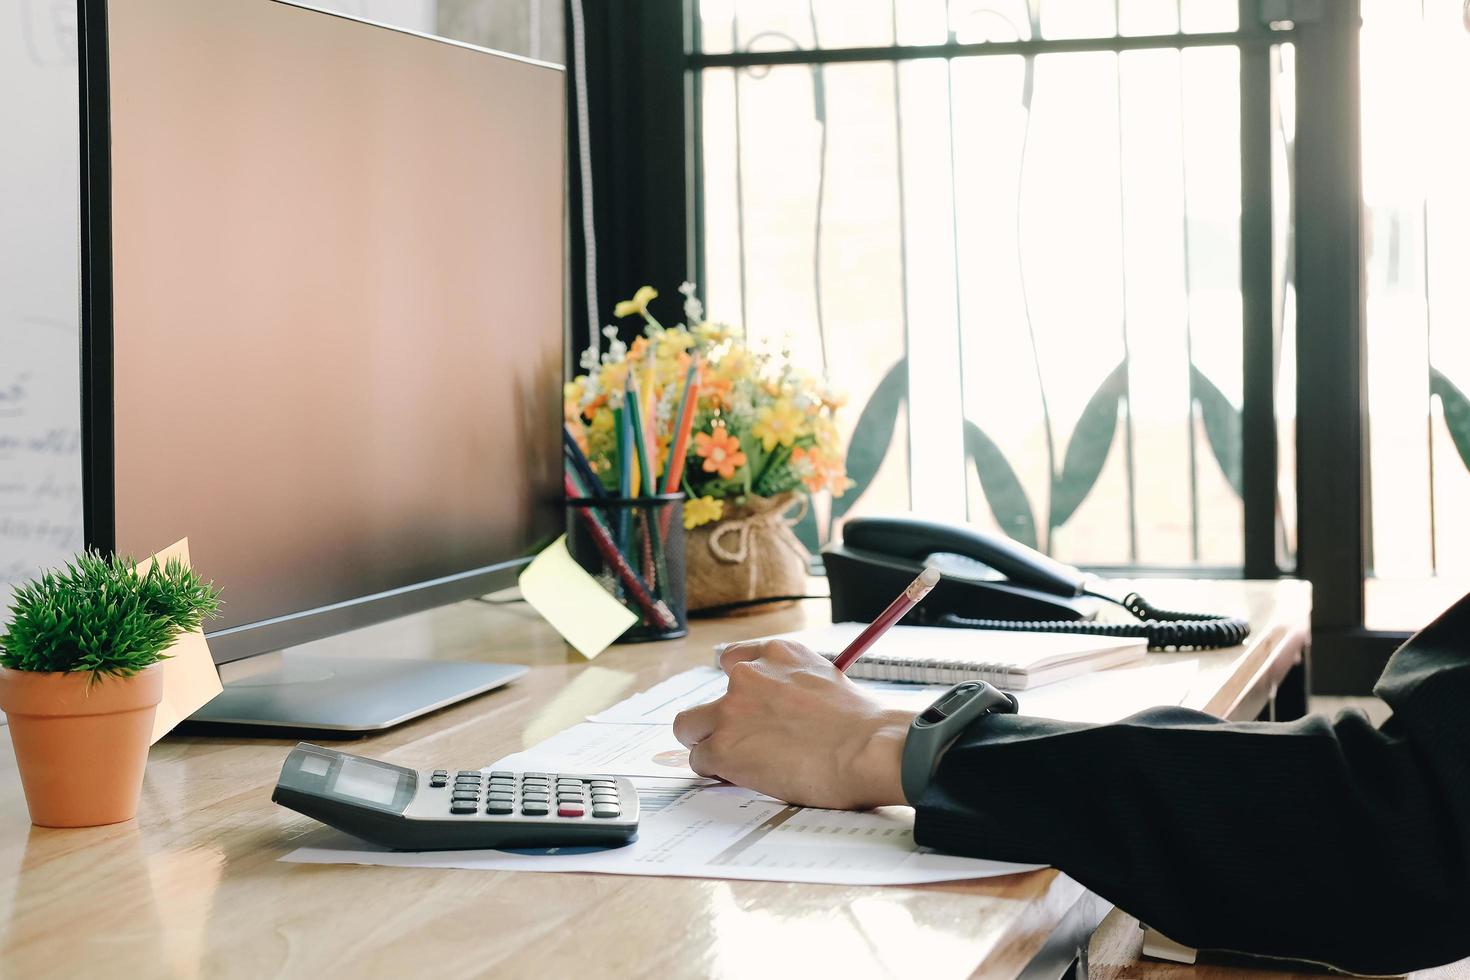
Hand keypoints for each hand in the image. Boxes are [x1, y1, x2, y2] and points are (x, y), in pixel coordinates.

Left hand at [672, 638, 913, 809]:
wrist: (867, 749)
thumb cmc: (862, 724)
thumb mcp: (825, 679)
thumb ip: (792, 684)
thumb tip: (782, 707)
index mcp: (776, 653)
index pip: (731, 661)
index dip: (737, 692)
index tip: (747, 710)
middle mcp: (748, 675)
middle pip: (705, 699)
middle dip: (718, 722)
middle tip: (742, 744)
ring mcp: (731, 710)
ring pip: (689, 728)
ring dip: (709, 746)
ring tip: (740, 764)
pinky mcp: (723, 747)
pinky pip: (700, 761)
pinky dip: (717, 772)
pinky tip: (745, 778)